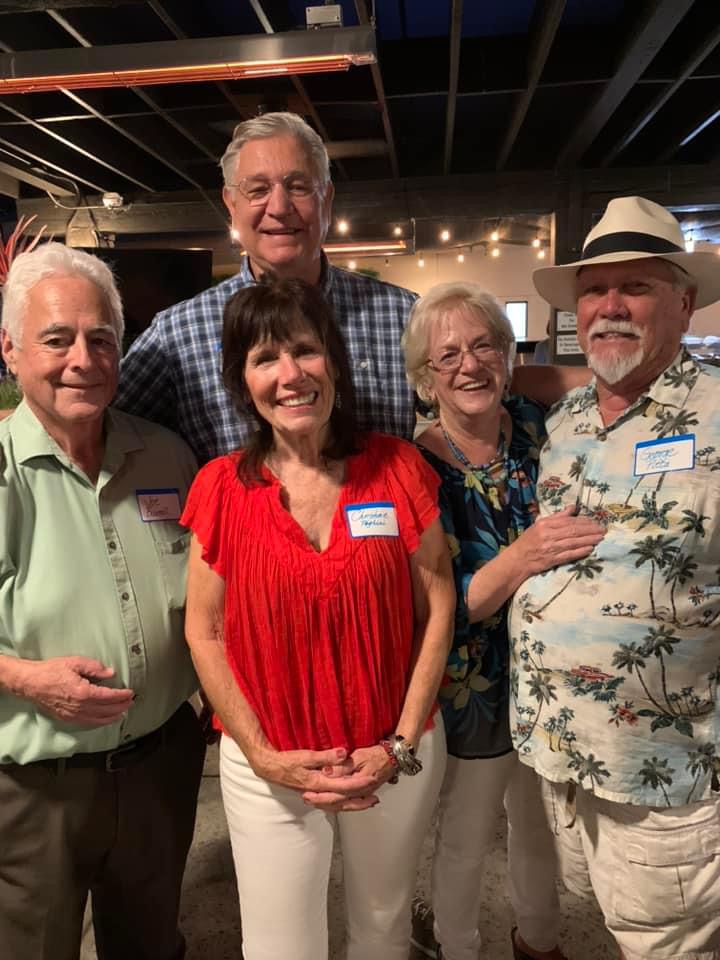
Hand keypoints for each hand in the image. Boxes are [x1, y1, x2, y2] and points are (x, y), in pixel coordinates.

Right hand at [16, 656, 133, 726]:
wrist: (31, 683)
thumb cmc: (51, 671)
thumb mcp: (75, 663)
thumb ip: (95, 668)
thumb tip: (110, 673)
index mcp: (84, 693)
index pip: (109, 697)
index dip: (122, 696)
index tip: (130, 693)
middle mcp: (80, 707)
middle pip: (107, 710)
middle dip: (121, 706)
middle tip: (131, 702)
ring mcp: (73, 715)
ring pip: (99, 720)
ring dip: (113, 716)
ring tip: (123, 712)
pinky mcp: (67, 718)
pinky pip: (88, 723)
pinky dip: (100, 722)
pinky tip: (105, 719)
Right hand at [251, 745, 378, 803]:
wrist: (269, 768)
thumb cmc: (286, 761)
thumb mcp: (306, 755)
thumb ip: (326, 756)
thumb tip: (343, 754)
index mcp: (318, 782)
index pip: (343, 786)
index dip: (358, 784)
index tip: (371, 781)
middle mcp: (318, 792)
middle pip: (343, 801)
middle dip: (360, 802)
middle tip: (375, 799)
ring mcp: (315, 794)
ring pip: (337, 804)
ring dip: (353, 804)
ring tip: (366, 802)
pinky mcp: (312, 792)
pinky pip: (331, 801)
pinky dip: (342, 802)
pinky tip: (348, 800)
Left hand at [301, 744, 395, 811]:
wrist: (393, 758)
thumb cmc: (377, 755)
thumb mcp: (359, 757)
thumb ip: (342, 766)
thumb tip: (327, 772)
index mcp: (359, 784)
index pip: (336, 793)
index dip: (320, 794)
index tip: (307, 792)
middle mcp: (360, 793)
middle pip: (337, 803)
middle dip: (320, 802)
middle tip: (306, 798)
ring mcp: (362, 795)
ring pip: (341, 805)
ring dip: (327, 804)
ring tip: (313, 801)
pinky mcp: (362, 793)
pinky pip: (347, 803)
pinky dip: (336, 804)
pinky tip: (329, 802)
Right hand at [518, 505, 604, 574]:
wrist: (517, 560)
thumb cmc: (528, 541)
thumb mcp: (539, 524)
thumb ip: (557, 517)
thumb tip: (572, 508)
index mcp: (545, 524)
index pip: (568, 521)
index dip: (583, 521)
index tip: (595, 522)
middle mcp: (548, 535)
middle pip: (573, 531)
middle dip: (590, 530)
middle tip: (603, 529)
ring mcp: (550, 548)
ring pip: (573, 542)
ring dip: (588, 540)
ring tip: (600, 538)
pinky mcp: (552, 560)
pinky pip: (569, 555)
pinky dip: (580, 552)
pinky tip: (590, 549)